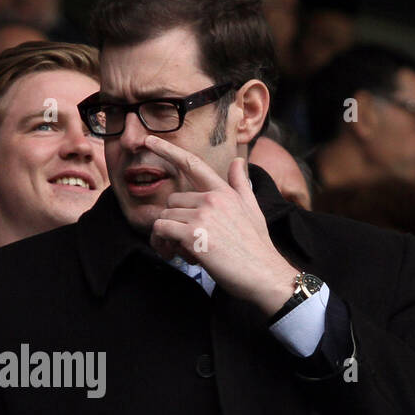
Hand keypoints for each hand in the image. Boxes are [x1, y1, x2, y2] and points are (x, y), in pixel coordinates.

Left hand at [144, 136, 298, 314]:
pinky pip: (161, 231)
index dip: (169, 150)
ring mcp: (203, 215)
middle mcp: (213, 199)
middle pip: (172, 202)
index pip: (194, 165)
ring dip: (167, 238)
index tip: (149, 140)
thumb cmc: (257, 247)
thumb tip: (238, 161)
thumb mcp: (253, 210)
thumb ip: (241, 185)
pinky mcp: (194, 234)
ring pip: (164, 218)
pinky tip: (176, 256)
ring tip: (184, 253)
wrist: (265, 275)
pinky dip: (162, 244)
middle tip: (185, 244)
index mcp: (224, 192)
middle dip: (173, 223)